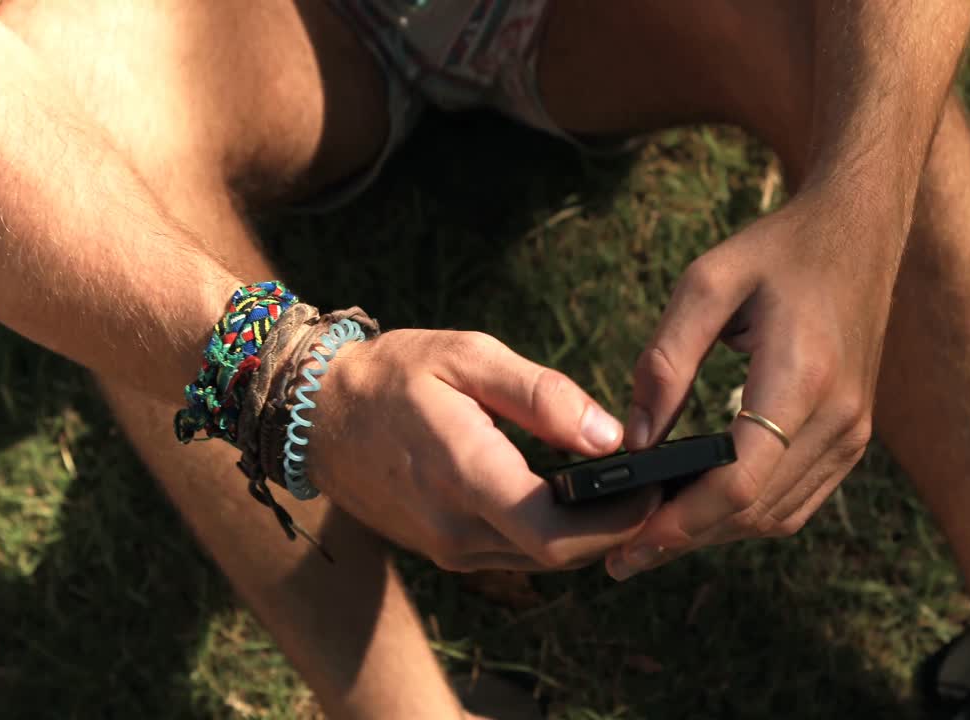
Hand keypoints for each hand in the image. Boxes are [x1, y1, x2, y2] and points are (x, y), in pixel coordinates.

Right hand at [305, 329, 659, 571]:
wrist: (317, 415)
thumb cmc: (393, 376)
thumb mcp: (467, 357)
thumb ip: (540, 395)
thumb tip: (609, 436)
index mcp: (465, 474)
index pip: (556, 532)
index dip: (617, 519)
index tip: (653, 485)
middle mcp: (455, 527)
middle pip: (561, 554)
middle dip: (616, 526)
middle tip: (653, 483)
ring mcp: (448, 547)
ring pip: (542, 559)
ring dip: (587, 532)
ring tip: (620, 484)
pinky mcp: (445, 550)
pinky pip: (515, 552)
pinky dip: (552, 531)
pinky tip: (570, 493)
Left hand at [607, 192, 904, 579]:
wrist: (859, 232)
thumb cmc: (777, 251)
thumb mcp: (706, 284)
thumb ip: (664, 362)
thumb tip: (633, 441)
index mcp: (801, 375)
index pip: (741, 479)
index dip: (682, 522)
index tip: (629, 545)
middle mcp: (838, 416)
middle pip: (756, 510)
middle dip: (686, 540)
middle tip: (623, 558)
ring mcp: (853, 431)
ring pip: (778, 516)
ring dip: (715, 535)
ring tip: (652, 540)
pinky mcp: (853, 435)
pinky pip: (798, 499)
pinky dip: (747, 516)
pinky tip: (700, 512)